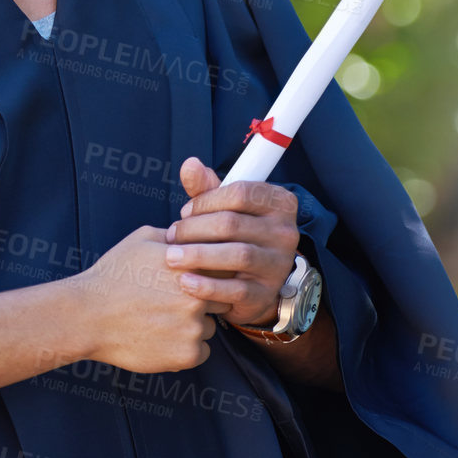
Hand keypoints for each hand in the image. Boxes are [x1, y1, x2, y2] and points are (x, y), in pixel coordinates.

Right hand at [71, 224, 226, 373]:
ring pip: (209, 328)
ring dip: (193, 326)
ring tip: (159, 321)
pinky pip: (201, 351)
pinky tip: (160, 338)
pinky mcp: (187, 355)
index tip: (187, 282)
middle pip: (220, 301)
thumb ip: (176, 236)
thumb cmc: (111, 277)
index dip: (206, 277)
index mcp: (192, 268)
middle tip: (169, 303)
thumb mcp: (140, 240)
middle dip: (201, 302)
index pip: (222, 272)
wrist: (86, 316)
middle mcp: (199, 298)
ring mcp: (194, 328)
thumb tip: (195, 233)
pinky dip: (185, 348)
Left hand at [169, 157, 300, 326]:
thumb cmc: (233, 233)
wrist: (251, 280)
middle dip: (193, 229)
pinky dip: (207, 285)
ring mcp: (279, 264)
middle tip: (171, 236)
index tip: (185, 212)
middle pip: (232, 223)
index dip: (205, 201)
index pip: (240, 193)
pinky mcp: (267, 293)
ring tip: (171, 257)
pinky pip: (237, 289)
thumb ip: (206, 187)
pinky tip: (185, 281)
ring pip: (237, 255)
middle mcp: (286, 232)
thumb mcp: (222, 207)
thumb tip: (190, 164)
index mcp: (279, 203)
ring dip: (197, 255)